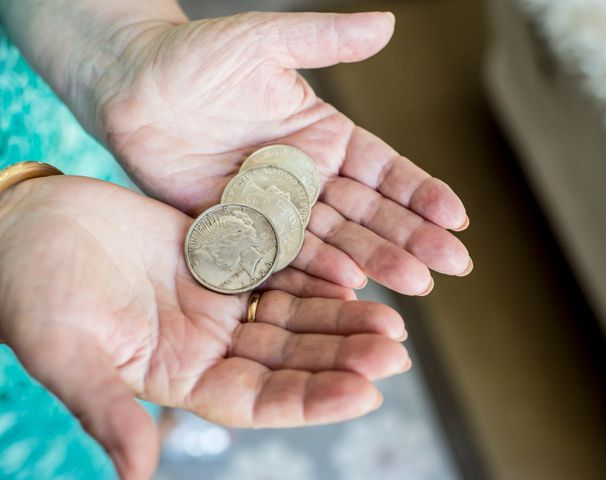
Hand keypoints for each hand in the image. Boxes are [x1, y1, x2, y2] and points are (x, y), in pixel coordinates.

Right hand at [0, 176, 409, 478]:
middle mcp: (206, 345)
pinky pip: (278, 268)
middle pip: (288, 358)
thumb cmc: (30, 289)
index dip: (310, 400)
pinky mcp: (221, 257)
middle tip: (396, 351)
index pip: (257, 400)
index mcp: (177, 377)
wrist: (29, 224)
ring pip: (292, 315)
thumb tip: (136, 477)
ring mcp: (217, 301)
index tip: (365, 394)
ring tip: (391, 320)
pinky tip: (353, 276)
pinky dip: (314, 273)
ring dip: (340, 319)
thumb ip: (106, 407)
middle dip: (342, 356)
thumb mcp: (65, 349)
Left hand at [98, 11, 471, 295]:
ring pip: (333, 239)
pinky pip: (280, 255)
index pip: (385, 171)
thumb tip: (389, 25)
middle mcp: (307, 177)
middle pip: (369, 213)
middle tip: (452, 265)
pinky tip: (348, 286)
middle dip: (412, 237)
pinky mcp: (239, 228)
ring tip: (416, 284)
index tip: (456, 218)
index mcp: (323, 137)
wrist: (134, 85)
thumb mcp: (267, 41)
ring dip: (375, 260)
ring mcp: (275, 208)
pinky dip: (313, 271)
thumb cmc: (197, 56)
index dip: (421, 193)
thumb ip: (327, 40)